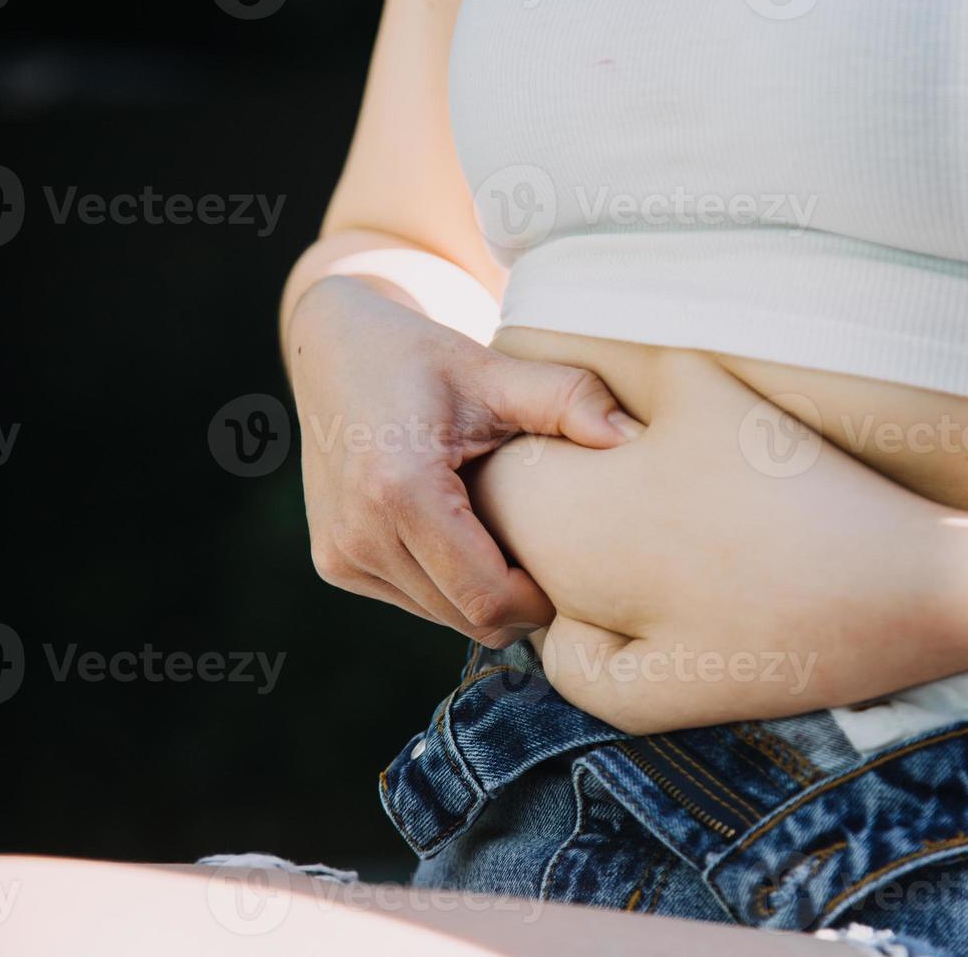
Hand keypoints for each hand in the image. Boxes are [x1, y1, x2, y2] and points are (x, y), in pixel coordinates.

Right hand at [288, 276, 639, 646]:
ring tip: (510, 536)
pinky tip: (469, 534)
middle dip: (521, 602)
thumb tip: (634, 436)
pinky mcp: (335, 563)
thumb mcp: (494, 369)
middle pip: (469, 617)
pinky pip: (416, 602)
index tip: (576, 566)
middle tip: (555, 555)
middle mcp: (359, 534)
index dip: (542, 601)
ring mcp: (340, 555)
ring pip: (444, 617)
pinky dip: (451, 583)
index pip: (488, 598)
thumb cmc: (421, 357)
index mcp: (399, 490)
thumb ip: (568, 398)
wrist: (334, 350)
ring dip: (484, 593)